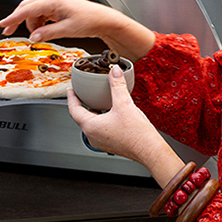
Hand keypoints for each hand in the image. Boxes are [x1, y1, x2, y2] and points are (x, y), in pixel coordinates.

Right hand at [0, 0, 154, 60]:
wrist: (103, 20)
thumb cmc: (90, 20)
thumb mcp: (67, 29)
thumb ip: (48, 33)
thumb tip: (33, 37)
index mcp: (53, 1)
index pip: (27, 9)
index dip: (13, 17)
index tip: (3, 24)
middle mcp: (52, 0)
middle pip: (27, 7)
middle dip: (17, 20)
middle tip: (8, 31)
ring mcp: (55, 4)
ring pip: (34, 12)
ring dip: (31, 24)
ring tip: (36, 36)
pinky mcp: (57, 9)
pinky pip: (42, 15)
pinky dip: (38, 24)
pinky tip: (42, 32)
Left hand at [68, 65, 182, 186]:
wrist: (150, 150)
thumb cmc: (136, 134)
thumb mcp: (124, 104)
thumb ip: (117, 85)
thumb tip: (114, 71)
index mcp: (91, 127)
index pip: (74, 110)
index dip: (71, 98)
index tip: (71, 90)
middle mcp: (93, 136)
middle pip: (82, 116)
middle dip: (84, 104)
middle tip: (85, 94)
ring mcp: (101, 142)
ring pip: (92, 123)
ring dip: (94, 112)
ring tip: (99, 101)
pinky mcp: (110, 144)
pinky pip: (101, 129)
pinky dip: (102, 119)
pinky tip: (112, 113)